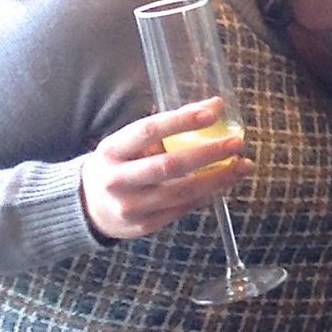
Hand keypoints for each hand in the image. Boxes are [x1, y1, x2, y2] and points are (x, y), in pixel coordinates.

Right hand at [79, 98, 251, 240]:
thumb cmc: (119, 165)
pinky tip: (225, 182)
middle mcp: (117, 179)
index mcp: (111, 150)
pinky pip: (183, 208)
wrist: (88, 207)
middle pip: (169, 165)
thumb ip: (168, 127)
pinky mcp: (144, 226)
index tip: (212, 112)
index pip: (148, 131)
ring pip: (182, 192)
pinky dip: (208, 194)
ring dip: (218, 178)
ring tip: (242, 165)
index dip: (181, 120)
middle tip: (236, 143)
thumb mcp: (129, 143)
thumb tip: (216, 105)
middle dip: (208, 153)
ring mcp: (130, 206)